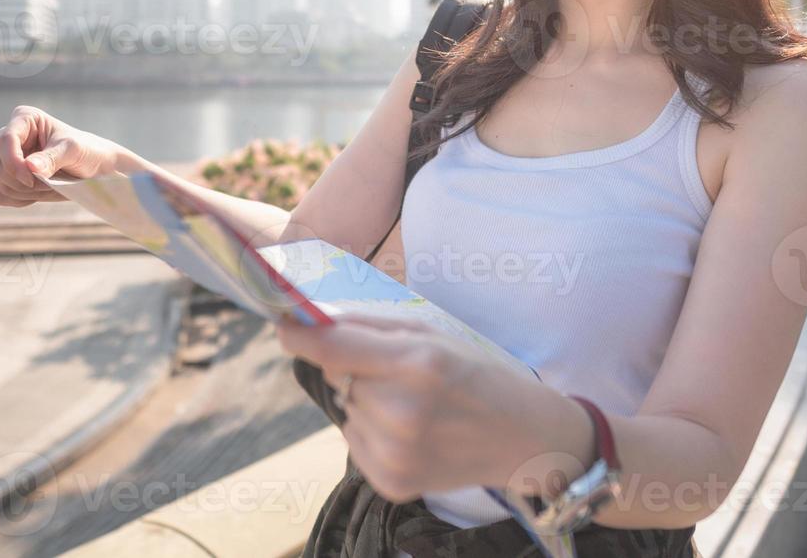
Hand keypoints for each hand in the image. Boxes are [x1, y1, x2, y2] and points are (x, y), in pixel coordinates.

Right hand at [0, 104, 139, 206]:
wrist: (94, 167)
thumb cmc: (86, 150)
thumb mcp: (73, 151)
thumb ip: (52, 158)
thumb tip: (30, 166)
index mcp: (24, 119)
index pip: (4, 140)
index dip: (13, 163)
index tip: (32, 179)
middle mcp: (10, 136)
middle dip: (20, 180)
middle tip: (48, 183)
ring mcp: (6, 158)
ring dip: (24, 192)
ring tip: (49, 186)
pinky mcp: (7, 178)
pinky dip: (18, 200)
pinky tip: (38, 193)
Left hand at [274, 313, 558, 502]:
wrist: (522, 439)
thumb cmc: (476, 375)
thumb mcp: (435, 334)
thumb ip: (374, 328)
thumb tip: (314, 323)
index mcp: (417, 364)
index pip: (333, 348)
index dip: (301, 336)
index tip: (284, 326)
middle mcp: (402, 412)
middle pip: (339, 378)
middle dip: (355, 371)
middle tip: (397, 374)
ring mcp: (395, 454)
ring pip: (345, 411)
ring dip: (364, 403)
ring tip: (411, 406)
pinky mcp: (390, 484)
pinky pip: (355, 443)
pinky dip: (372, 433)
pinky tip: (411, 432)